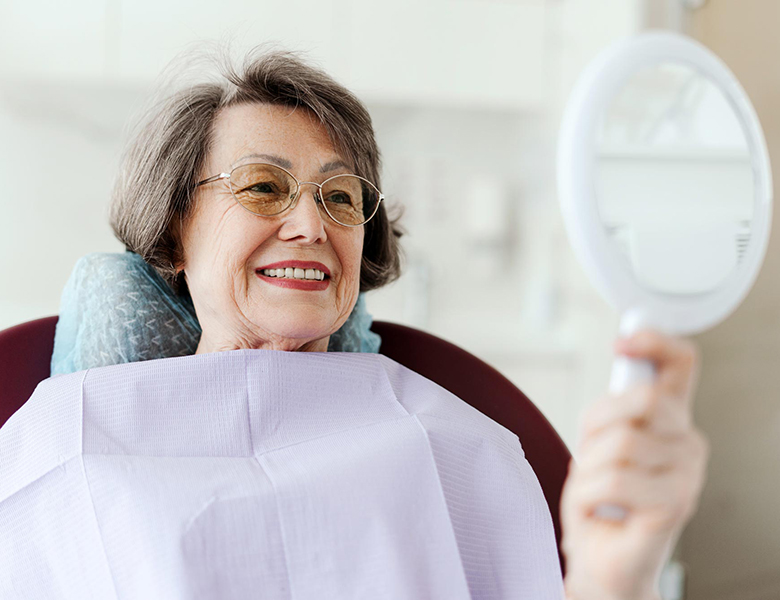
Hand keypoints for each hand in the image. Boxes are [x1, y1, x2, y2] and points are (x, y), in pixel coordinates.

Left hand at [560, 330, 709, 599]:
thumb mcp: (598, 442)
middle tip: (589, 454)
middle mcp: (687, 442)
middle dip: (597, 423)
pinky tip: (595, 510)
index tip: (621, 343)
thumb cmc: (601, 502)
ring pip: (620, 442)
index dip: (655, 341)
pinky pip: (613, 481)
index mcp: (669, 420)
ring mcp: (687, 474)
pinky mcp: (674, 505)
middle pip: (643, 398)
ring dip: (587, 468)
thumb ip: (614, 406)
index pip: (681, 363)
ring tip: (592, 488)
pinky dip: (585, 496)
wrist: (602, 559)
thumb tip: (625, 354)